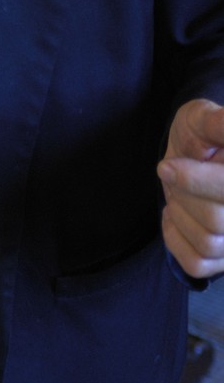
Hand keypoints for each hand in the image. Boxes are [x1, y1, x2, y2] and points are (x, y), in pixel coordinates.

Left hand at [158, 98, 223, 277]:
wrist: (195, 153)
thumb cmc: (200, 133)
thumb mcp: (203, 118)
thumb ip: (216, 123)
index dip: (194, 181)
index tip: (165, 167)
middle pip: (216, 221)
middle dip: (183, 194)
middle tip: (172, 173)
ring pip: (208, 244)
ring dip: (179, 216)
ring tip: (176, 194)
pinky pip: (197, 264)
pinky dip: (175, 241)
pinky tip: (173, 217)